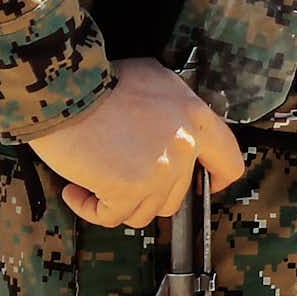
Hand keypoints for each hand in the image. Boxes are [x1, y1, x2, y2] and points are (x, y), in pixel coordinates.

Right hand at [29, 59, 246, 229]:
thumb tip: (174, 126)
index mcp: (197, 119)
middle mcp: (185, 147)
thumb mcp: (155, 79)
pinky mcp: (129, 189)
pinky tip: (74, 189)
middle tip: (118, 175)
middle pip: (176, 195)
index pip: (228, 162)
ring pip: (144, 211)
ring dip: (117, 201)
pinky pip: (111, 217)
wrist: (68, 89)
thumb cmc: (104, 81)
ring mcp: (160, 171)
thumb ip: (174, 107)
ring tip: (93, 178)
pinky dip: (89, 208)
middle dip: (146, 191)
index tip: (202, 186)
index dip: (215, 180)